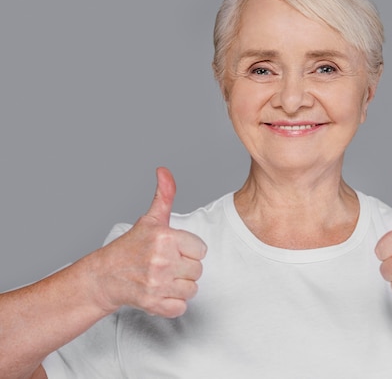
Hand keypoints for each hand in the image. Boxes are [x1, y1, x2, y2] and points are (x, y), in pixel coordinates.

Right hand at [93, 167, 206, 317]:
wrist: (103, 277)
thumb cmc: (130, 247)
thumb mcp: (149, 220)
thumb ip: (164, 195)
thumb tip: (164, 170)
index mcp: (165, 238)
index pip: (201, 250)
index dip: (189, 251)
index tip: (172, 251)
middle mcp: (162, 260)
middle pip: (198, 271)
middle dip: (184, 270)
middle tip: (165, 266)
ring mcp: (157, 283)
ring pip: (192, 290)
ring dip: (179, 287)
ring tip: (162, 279)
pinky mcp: (152, 303)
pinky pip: (180, 307)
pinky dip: (171, 304)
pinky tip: (159, 293)